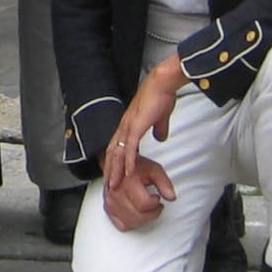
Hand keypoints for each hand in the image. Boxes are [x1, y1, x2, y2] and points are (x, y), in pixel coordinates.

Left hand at [101, 55, 185, 211]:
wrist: (162, 84)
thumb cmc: (161, 97)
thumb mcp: (160, 118)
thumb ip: (158, 129)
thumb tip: (160, 139)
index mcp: (128, 124)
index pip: (117, 147)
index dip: (114, 162)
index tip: (114, 175)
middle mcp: (125, 126)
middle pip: (112, 153)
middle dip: (110, 171)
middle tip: (109, 187)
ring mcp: (129, 127)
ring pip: (118, 153)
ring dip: (115, 170)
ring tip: (114, 185)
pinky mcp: (136, 127)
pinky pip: (130, 148)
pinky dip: (128, 162)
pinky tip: (128, 173)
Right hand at [102, 155, 174, 231]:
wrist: (119, 163)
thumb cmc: (136, 166)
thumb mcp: (154, 170)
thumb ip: (164, 183)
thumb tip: (171, 197)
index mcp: (127, 182)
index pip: (144, 204)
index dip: (155, 203)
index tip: (157, 198)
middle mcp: (116, 192)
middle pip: (138, 215)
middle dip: (152, 213)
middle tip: (155, 205)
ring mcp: (110, 201)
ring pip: (131, 222)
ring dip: (143, 218)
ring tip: (147, 209)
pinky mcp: (108, 208)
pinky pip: (122, 224)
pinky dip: (131, 222)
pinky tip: (136, 214)